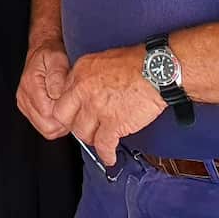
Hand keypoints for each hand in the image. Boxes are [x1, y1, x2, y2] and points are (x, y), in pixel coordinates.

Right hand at [17, 41, 70, 138]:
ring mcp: (25, 104)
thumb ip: (57, 76)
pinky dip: (55, 123)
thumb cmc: (50, 53)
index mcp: (30, 84)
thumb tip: (57, 95)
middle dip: (63, 122)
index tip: (72, 103)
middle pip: (47, 127)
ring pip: (46, 130)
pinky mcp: (28, 109)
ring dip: (60, 123)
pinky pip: (44, 127)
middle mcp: (24, 96)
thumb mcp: (57, 58)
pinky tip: (60, 110)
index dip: (64, 113)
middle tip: (72, 108)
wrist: (41, 50)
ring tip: (66, 108)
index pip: (48, 114)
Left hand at [51, 45, 164, 165]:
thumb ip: (87, 75)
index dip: (68, 108)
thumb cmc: (136, 62)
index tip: (73, 114)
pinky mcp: (113, 124)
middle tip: (83, 127)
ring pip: (82, 133)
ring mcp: (97, 109)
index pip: (61, 96)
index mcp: (80, 73)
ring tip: (100, 140)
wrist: (156, 70)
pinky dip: (106, 155)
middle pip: (64, 117)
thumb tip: (83, 88)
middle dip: (73, 124)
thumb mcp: (102, 60)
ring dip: (91, 139)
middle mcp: (83, 91)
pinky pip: (103, 146)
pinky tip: (109, 158)